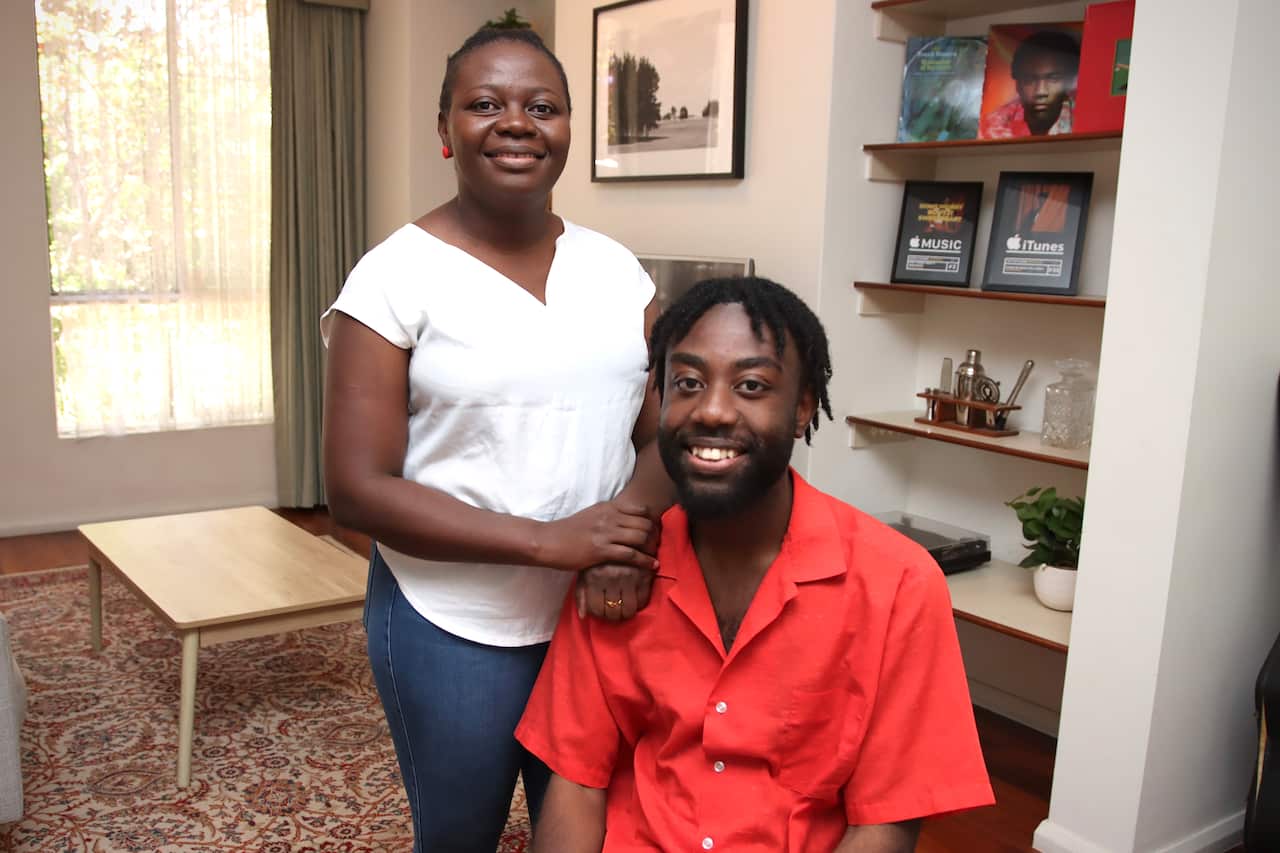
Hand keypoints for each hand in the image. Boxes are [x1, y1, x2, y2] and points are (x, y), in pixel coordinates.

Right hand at [536, 501, 656, 572]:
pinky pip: (630, 554)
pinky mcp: (601, 550)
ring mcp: (605, 533)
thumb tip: (623, 520)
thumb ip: (607, 516)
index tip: (655, 532)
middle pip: (644, 523)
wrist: (548, 541)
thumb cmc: (567, 531)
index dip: (651, 521)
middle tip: (658, 546)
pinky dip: (644, 561)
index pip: (639, 509)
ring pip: (640, 536)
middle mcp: (609, 517)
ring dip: (652, 548)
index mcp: (607, 507)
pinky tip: (652, 566)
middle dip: (655, 535)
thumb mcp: (590, 516)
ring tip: (656, 556)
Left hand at [576, 563, 654, 621]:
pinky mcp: (644, 574)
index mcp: (594, 576)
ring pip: (629, 610)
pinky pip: (643, 600)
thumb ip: (581, 594)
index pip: (596, 609)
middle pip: (614, 612)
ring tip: (624, 606)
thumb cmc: (600, 556)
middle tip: (614, 610)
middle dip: (613, 615)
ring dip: (626, 612)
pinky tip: (634, 598)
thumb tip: (583, 616)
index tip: (603, 611)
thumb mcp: (585, 571)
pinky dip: (639, 604)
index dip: (600, 614)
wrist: (622, 533)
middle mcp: (612, 577)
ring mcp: (630, 576)